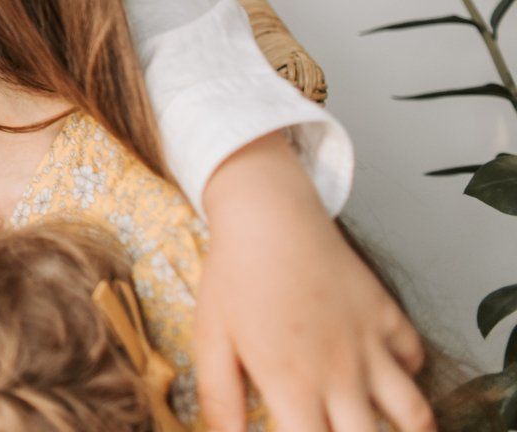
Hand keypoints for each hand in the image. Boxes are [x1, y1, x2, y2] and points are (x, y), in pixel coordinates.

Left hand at [194, 133, 431, 431]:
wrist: (268, 216)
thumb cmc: (233, 277)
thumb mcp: (211, 338)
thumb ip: (220, 398)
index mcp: (293, 385)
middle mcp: (340, 374)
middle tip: (340, 429)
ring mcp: (370, 345)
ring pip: (414, 413)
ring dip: (408, 427)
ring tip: (381, 423)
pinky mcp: (387, 315)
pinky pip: (415, 358)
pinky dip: (407, 372)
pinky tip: (387, 371)